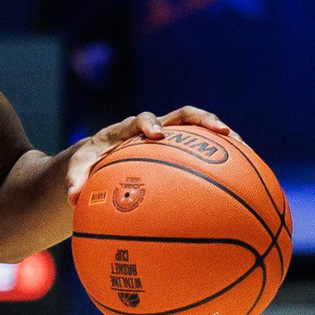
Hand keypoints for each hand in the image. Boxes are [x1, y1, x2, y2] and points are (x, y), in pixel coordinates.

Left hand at [64, 106, 237, 201]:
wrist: (100, 156)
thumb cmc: (90, 163)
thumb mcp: (79, 170)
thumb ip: (76, 180)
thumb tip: (72, 198)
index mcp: (127, 130)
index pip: (141, 120)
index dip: (149, 125)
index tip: (156, 135)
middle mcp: (153, 128)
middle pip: (181, 115)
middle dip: (201, 120)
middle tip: (219, 130)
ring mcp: (171, 135)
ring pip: (199, 129)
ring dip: (219, 134)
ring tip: (242, 146)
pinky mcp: (181, 147)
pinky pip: (203, 148)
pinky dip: (219, 156)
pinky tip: (238, 175)